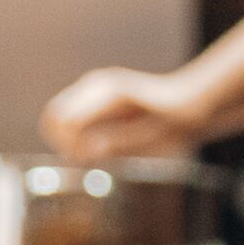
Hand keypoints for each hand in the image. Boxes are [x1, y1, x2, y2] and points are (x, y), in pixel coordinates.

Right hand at [40, 68, 207, 160]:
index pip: (64, 118)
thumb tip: (84, 152)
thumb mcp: (150, 139)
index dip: (69, 146)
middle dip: (63, 143)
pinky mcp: (94, 95)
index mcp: (109, 92)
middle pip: (54, 115)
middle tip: (88, 160)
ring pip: (58, 115)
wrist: (189, 105)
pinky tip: (99, 145)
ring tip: (96, 154)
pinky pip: (69, 116)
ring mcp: (94, 86)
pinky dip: (74, 135)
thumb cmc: (173, 124)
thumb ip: (116, 142)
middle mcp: (97, 83)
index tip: (89, 160)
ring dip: (68, 139)